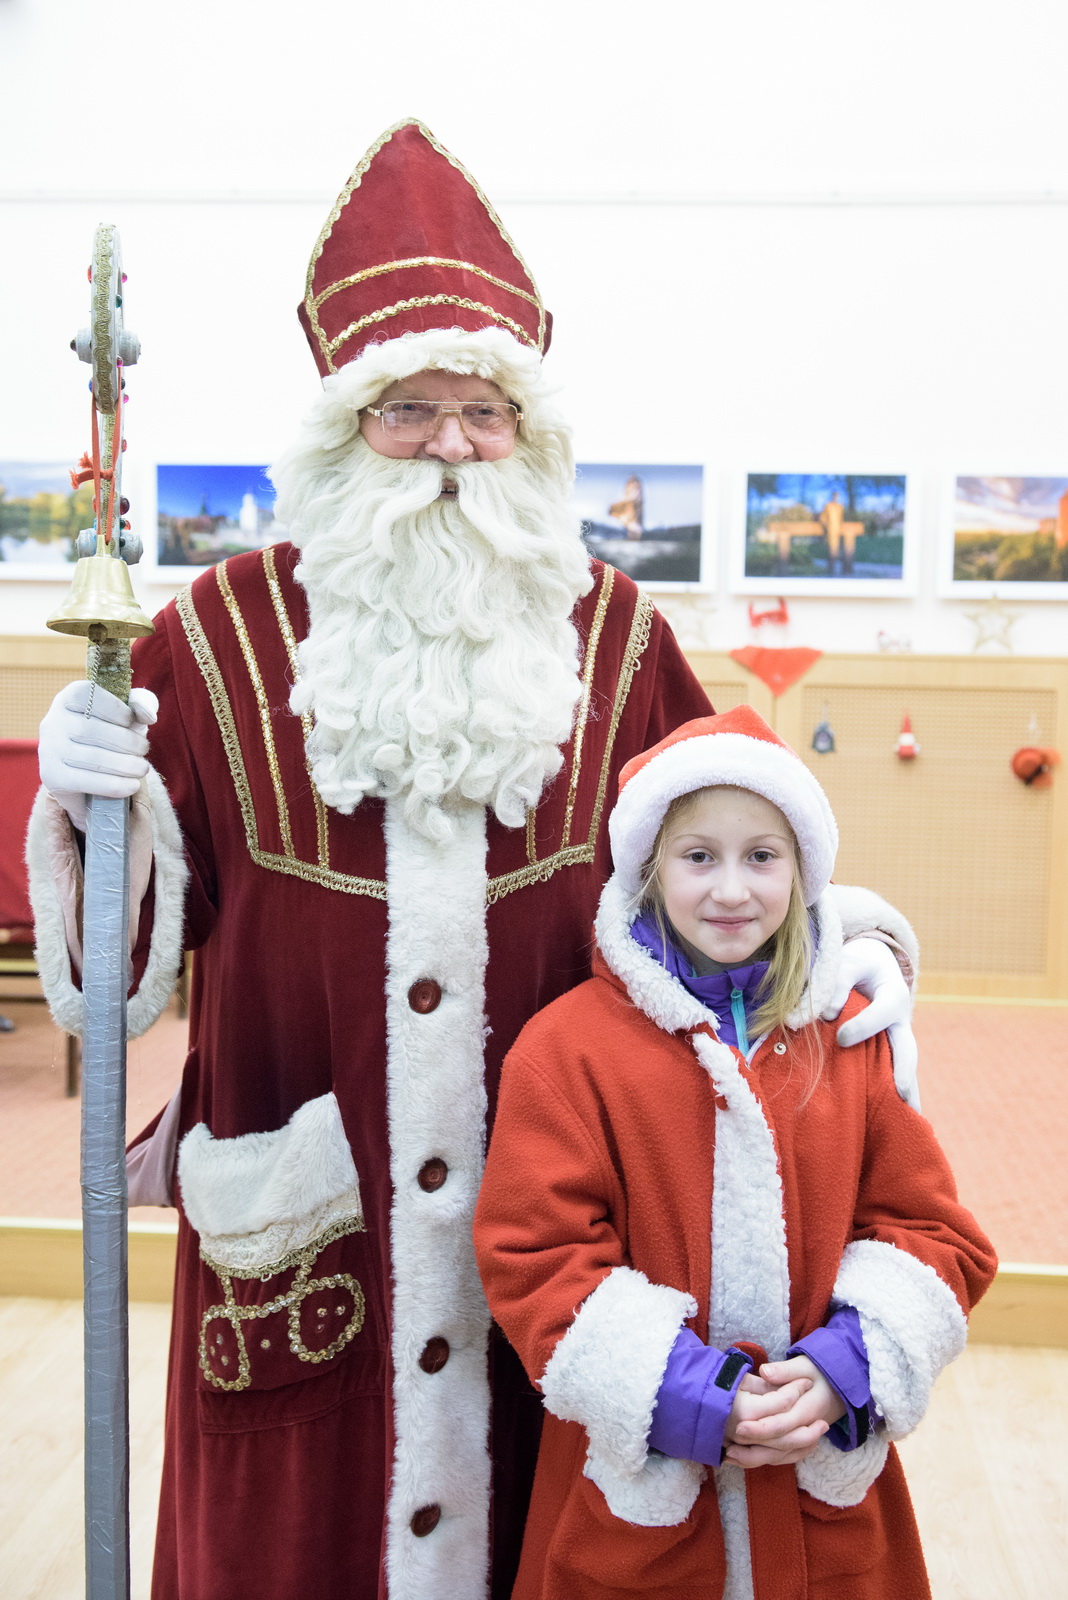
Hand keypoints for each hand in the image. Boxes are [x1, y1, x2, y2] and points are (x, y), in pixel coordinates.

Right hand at [39, 680, 157, 830]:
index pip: (90, 696)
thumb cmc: (112, 733)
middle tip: (144, 750)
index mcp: (69, 698)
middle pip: (93, 730)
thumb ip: (142, 702)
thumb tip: (148, 716)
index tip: (131, 722)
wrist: (88, 772)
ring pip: (93, 757)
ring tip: (142, 768)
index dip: (117, 709)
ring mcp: (49, 750)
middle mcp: (53, 721)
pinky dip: (116, 785)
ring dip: (126, 765)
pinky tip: (132, 785)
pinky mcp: (53, 777)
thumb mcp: (128, 713)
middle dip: (128, 742)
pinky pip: (88, 781)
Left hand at [724, 1356, 843, 1468]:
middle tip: (728, 1450)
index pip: (781, 1424)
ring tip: (729, 1456)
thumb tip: (765, 1372)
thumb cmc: (821, 1372)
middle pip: (777, 1445)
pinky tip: (741, 1458)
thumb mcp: (806, 1365)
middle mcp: (804, 1429)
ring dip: (754, 1458)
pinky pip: (782, 1456)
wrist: (843, 1386)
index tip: (739, 1426)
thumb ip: (785, 1370)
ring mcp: (802, 1437)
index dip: (760, 1427)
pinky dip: (763, 1459)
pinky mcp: (798, 1441)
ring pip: (779, 1455)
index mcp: (807, 1410)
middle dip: (752, 1449)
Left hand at [820, 935, 918, 1106]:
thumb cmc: (858, 963)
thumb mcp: (849, 961)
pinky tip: (896, 1115)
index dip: (862, 1027)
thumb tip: (828, 1014)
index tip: (841, 1038)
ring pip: (905, 1066)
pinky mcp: (890, 1048)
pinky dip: (896, 1091)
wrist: (874, 965)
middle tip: (902, 1094)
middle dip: (905, 1071)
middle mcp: (900, 1020)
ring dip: (908, 1091)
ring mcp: (898, 1037)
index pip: (882, 1013)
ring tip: (910, 1118)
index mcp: (893, 994)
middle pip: (907, 1048)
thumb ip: (838, 982)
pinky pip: (894, 1070)